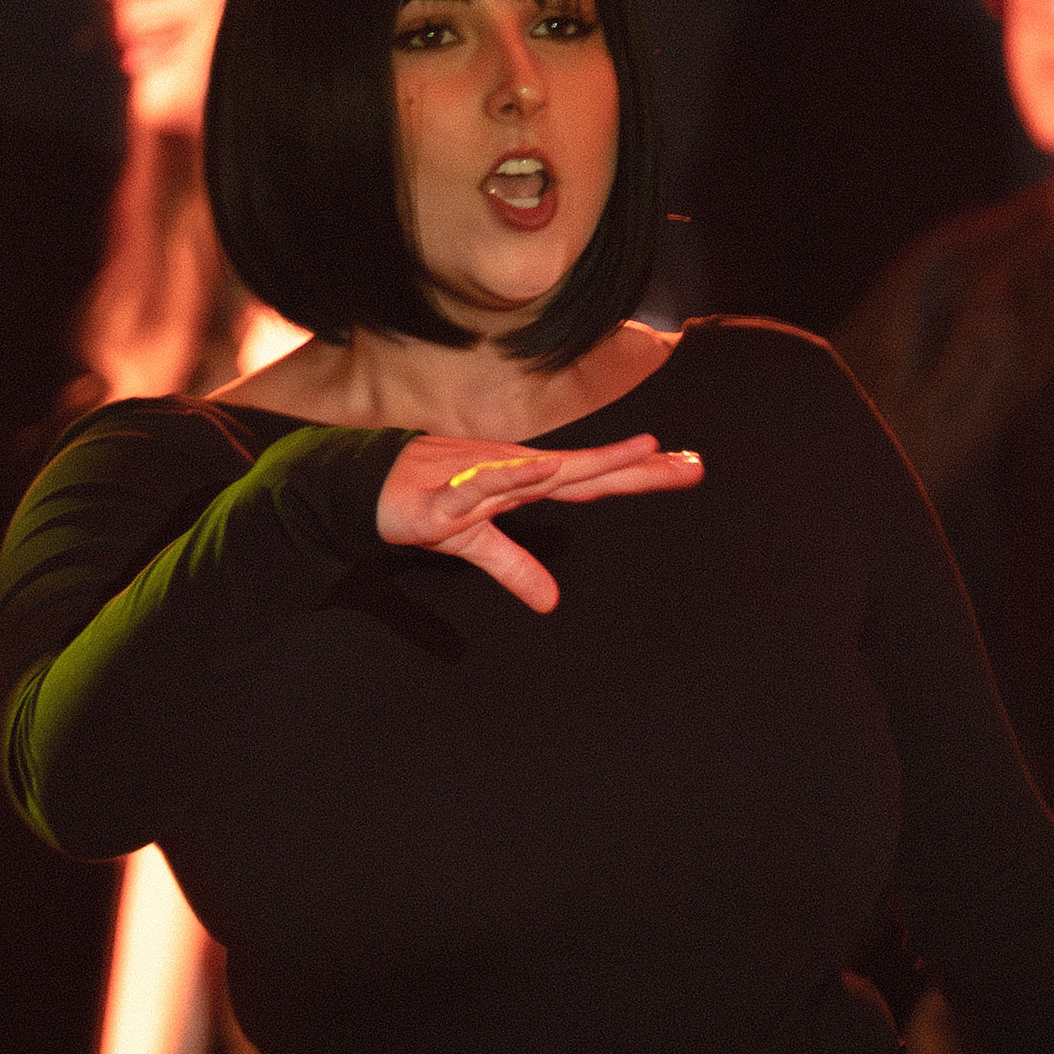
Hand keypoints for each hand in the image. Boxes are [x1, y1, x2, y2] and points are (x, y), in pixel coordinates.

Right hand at [375, 431, 704, 612]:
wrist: (364, 488)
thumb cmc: (424, 505)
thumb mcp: (475, 545)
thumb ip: (515, 568)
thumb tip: (550, 602)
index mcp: (525, 482)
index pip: (591, 480)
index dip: (638, 476)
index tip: (688, 467)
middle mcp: (513, 472)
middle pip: (585, 471)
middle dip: (637, 467)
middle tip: (689, 464)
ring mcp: (482, 479)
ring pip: (544, 470)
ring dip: (591, 461)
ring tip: (638, 451)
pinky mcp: (444, 498)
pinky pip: (480, 486)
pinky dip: (509, 478)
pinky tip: (541, 471)